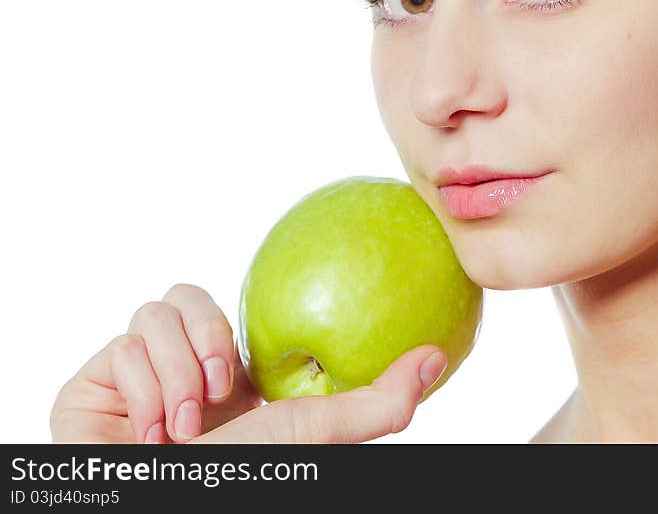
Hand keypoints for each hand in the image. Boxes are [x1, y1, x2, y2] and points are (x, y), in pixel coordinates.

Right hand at [50, 283, 446, 442]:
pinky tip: (153, 439)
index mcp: (229, 376)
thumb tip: (436, 356)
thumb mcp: (315, 436)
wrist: (150, 508)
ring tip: (186, 430)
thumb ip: (376, 401)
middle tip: (221, 388)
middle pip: (186, 295)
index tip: (254, 351)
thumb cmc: (236, 478)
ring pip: (152, 313)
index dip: (238, 317)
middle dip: (206, 337)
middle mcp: (181, 368)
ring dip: (175, 375)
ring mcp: (135, 374)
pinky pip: (120, 346)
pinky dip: (143, 391)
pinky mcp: (92, 383)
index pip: (231, 310)